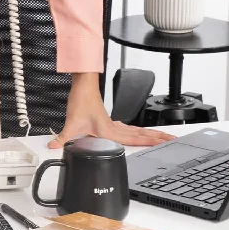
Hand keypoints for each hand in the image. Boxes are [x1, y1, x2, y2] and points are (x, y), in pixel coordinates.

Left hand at [47, 73, 176, 148]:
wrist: (82, 83)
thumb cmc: (81, 99)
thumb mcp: (71, 122)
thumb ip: (62, 137)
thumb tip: (54, 146)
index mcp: (110, 131)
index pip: (135, 139)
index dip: (151, 142)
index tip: (166, 144)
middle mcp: (114, 128)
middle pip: (141, 135)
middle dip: (158, 138)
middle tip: (174, 140)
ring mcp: (113, 123)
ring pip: (136, 131)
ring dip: (150, 134)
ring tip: (164, 138)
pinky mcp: (108, 119)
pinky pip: (127, 128)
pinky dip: (135, 131)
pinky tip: (134, 132)